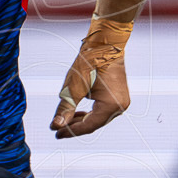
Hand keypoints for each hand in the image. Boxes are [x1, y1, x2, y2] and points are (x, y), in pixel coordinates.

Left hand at [51, 19, 131, 137]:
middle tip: (57, 129)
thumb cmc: (90, 62)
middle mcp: (120, 107)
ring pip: (98, 118)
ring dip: (81, 120)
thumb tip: (56, 126)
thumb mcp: (73, 87)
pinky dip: (90, 113)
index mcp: (111, 106)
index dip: (70, 131)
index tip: (56, 133)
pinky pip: (103, 111)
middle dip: (74, 127)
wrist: (105, 45)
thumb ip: (65, 108)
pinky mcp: (119, 97)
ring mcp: (122, 102)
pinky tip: (77, 114)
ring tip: (64, 122)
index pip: (88, 126)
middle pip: (94, 124)